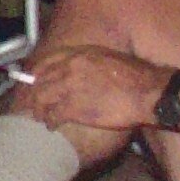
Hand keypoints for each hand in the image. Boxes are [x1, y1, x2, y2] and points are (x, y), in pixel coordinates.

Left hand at [19, 43, 167, 135]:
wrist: (148, 92)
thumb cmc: (136, 76)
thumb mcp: (109, 58)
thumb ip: (90, 62)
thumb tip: (81, 69)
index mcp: (80, 54)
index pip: (47, 61)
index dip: (36, 73)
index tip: (32, 81)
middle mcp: (71, 68)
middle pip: (41, 80)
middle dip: (34, 93)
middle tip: (31, 103)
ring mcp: (71, 87)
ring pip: (43, 97)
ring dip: (39, 109)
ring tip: (40, 116)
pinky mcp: (76, 107)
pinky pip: (54, 114)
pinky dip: (50, 121)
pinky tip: (51, 125)